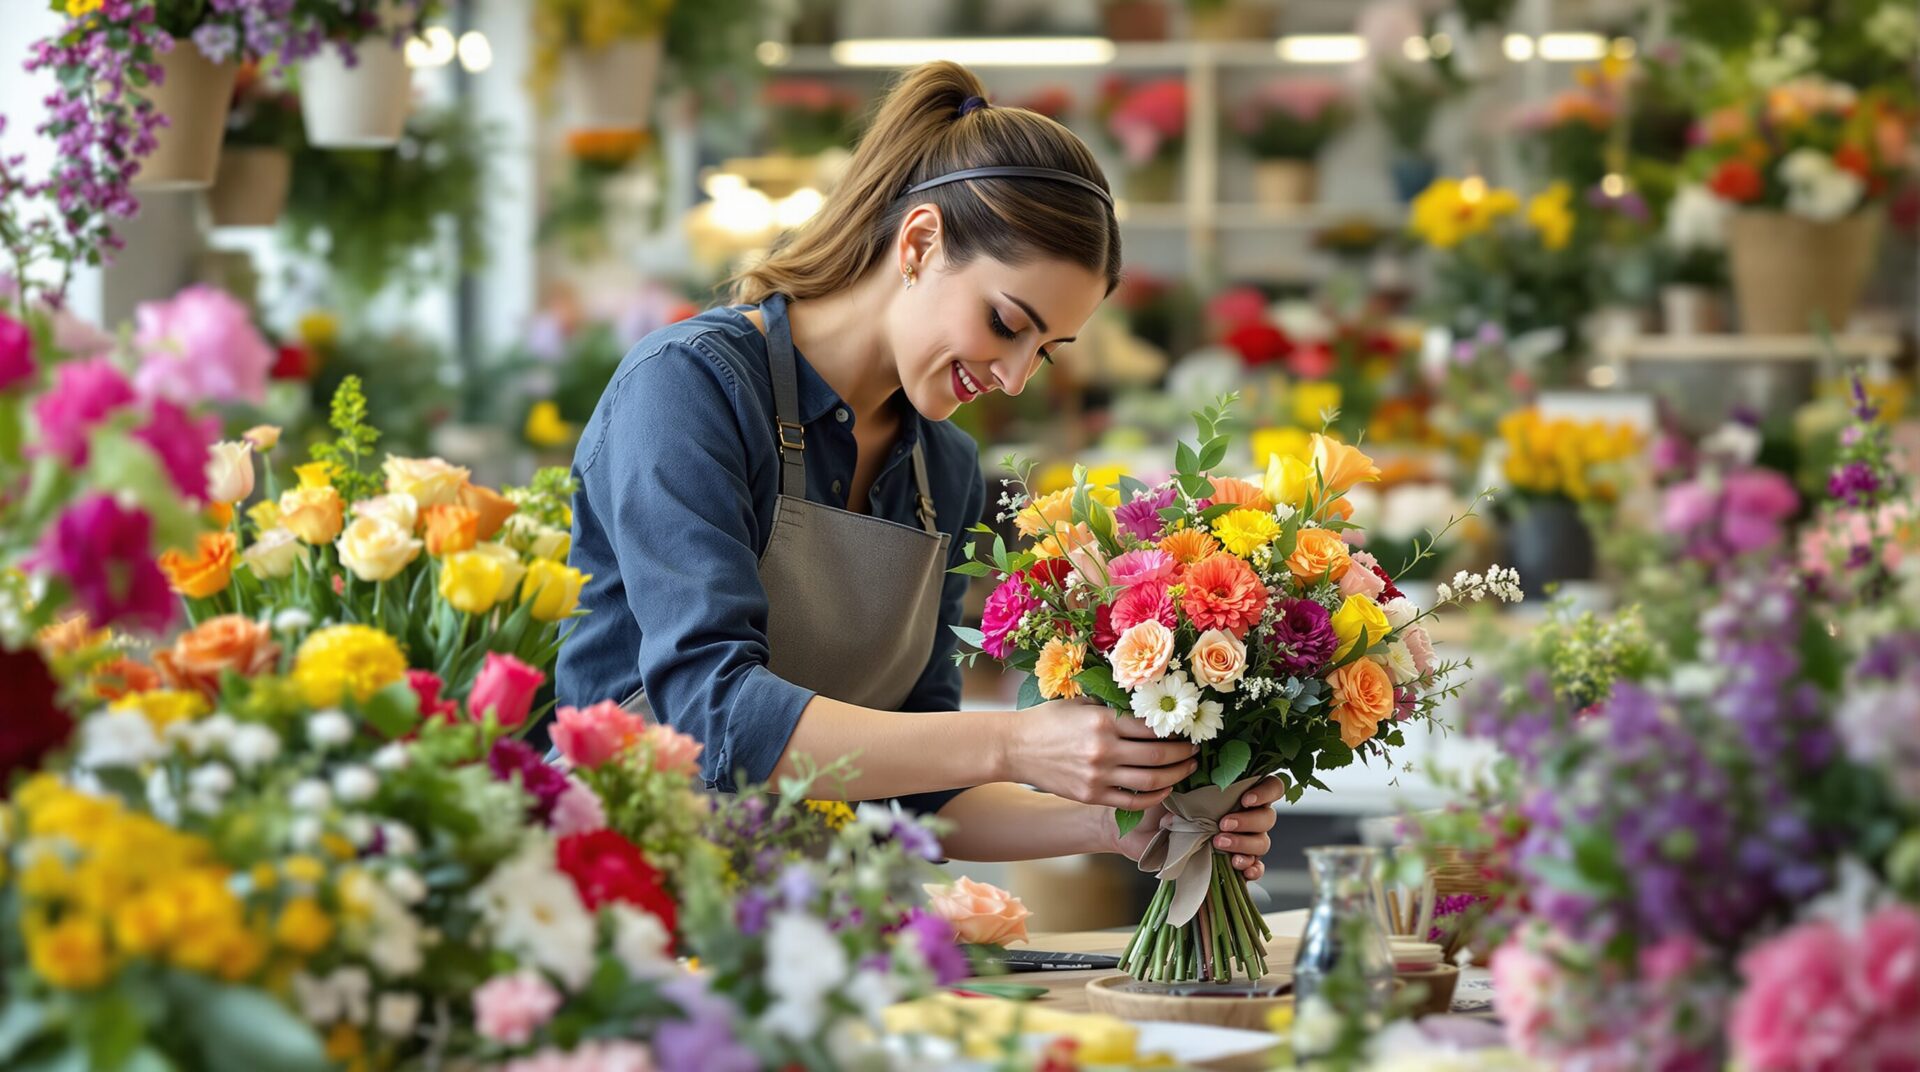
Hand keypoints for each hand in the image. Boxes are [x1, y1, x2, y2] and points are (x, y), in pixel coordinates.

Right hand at [1008, 699, 1198, 809]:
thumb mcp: (1080, 703)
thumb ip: (1112, 706)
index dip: (1175, 729)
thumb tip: (1148, 706)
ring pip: (1150, 781)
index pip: (1151, 726)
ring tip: (1186, 769)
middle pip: (1157, 756)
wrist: (1014, 748)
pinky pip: (1132, 802)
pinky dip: (1154, 797)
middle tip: (1195, 751)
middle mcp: (1103, 750)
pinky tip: (1163, 789)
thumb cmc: (1048, 720)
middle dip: (1183, 754)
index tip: (1187, 728)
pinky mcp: (1091, 796)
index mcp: (1102, 721)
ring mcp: (1098, 776)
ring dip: (1175, 776)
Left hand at [1111, 775, 1287, 882]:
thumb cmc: (1157, 804)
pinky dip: (1252, 869)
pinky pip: (1254, 867)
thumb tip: (1202, 766)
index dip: (1265, 793)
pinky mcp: (1230, 862)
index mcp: (1235, 791)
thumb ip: (1194, 776)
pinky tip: (1242, 868)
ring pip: (1262, 842)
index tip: (1245, 799)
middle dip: (1249, 822)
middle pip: (1268, 817)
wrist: (1138, 833)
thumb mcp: (1175, 786)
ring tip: (1218, 843)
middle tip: (1221, 825)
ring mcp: (1238, 839)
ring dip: (1245, 844)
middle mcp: (1242, 814)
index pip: (1270, 787)